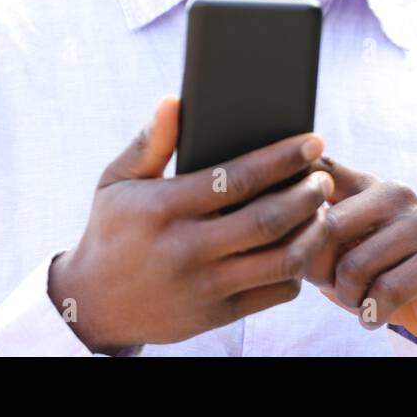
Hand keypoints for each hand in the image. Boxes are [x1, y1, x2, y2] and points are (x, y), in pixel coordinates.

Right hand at [47, 96, 335, 353]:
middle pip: (268, 220)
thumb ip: (150, 143)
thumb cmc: (112, 231)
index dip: (281, 159)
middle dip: (307, 194)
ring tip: (321, 211)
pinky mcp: (217, 315)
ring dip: (312, 233)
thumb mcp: (117, 182)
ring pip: (281, 261)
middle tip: (322, 177)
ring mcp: (204, 286)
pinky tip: (302, 246)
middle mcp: (185, 249)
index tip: (311, 141)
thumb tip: (175, 101)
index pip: (236, 179)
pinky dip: (298, 269)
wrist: (94, 304)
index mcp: (162, 208)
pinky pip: (275, 293)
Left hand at [303, 156, 416, 346]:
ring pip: (355, 266)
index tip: (285, 230)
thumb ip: (313, 227)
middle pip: (328, 228)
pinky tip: (374, 316)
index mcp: (366, 183)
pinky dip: (373, 313)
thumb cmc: (377, 272)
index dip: (295, 203)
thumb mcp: (342, 246)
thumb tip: (280, 224)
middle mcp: (396, 193)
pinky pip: (387, 290)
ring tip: (357, 301)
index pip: (318, 176)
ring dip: (348, 297)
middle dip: (319, 270)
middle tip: (331, 287)